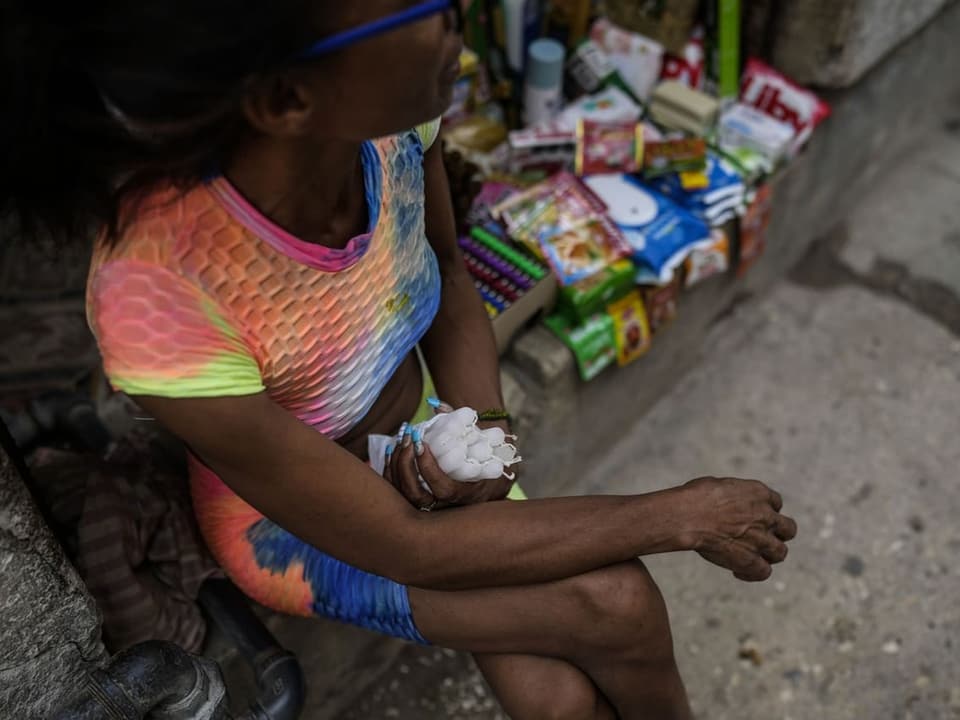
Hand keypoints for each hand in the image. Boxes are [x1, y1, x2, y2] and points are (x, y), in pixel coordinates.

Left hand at [383, 429, 513, 510]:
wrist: (480, 482)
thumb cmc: (479, 458)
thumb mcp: (477, 441)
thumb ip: (457, 420)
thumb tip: (435, 404)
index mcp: (464, 493)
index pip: (442, 488)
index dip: (428, 467)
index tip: (422, 443)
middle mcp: (444, 506)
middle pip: (416, 494)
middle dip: (406, 464)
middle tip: (409, 439)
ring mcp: (426, 506)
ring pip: (402, 493)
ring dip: (395, 465)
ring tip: (401, 440)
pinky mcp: (413, 501)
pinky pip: (396, 490)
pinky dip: (389, 470)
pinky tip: (392, 449)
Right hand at [678, 477, 797, 581]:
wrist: (689, 516)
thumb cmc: (695, 498)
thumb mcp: (719, 485)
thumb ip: (732, 496)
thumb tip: (725, 503)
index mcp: (759, 493)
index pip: (776, 502)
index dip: (766, 510)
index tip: (754, 516)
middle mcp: (766, 516)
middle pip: (788, 529)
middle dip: (777, 534)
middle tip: (762, 538)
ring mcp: (762, 539)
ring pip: (780, 552)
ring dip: (769, 555)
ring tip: (752, 556)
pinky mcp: (751, 560)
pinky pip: (763, 572)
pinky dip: (753, 574)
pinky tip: (738, 571)